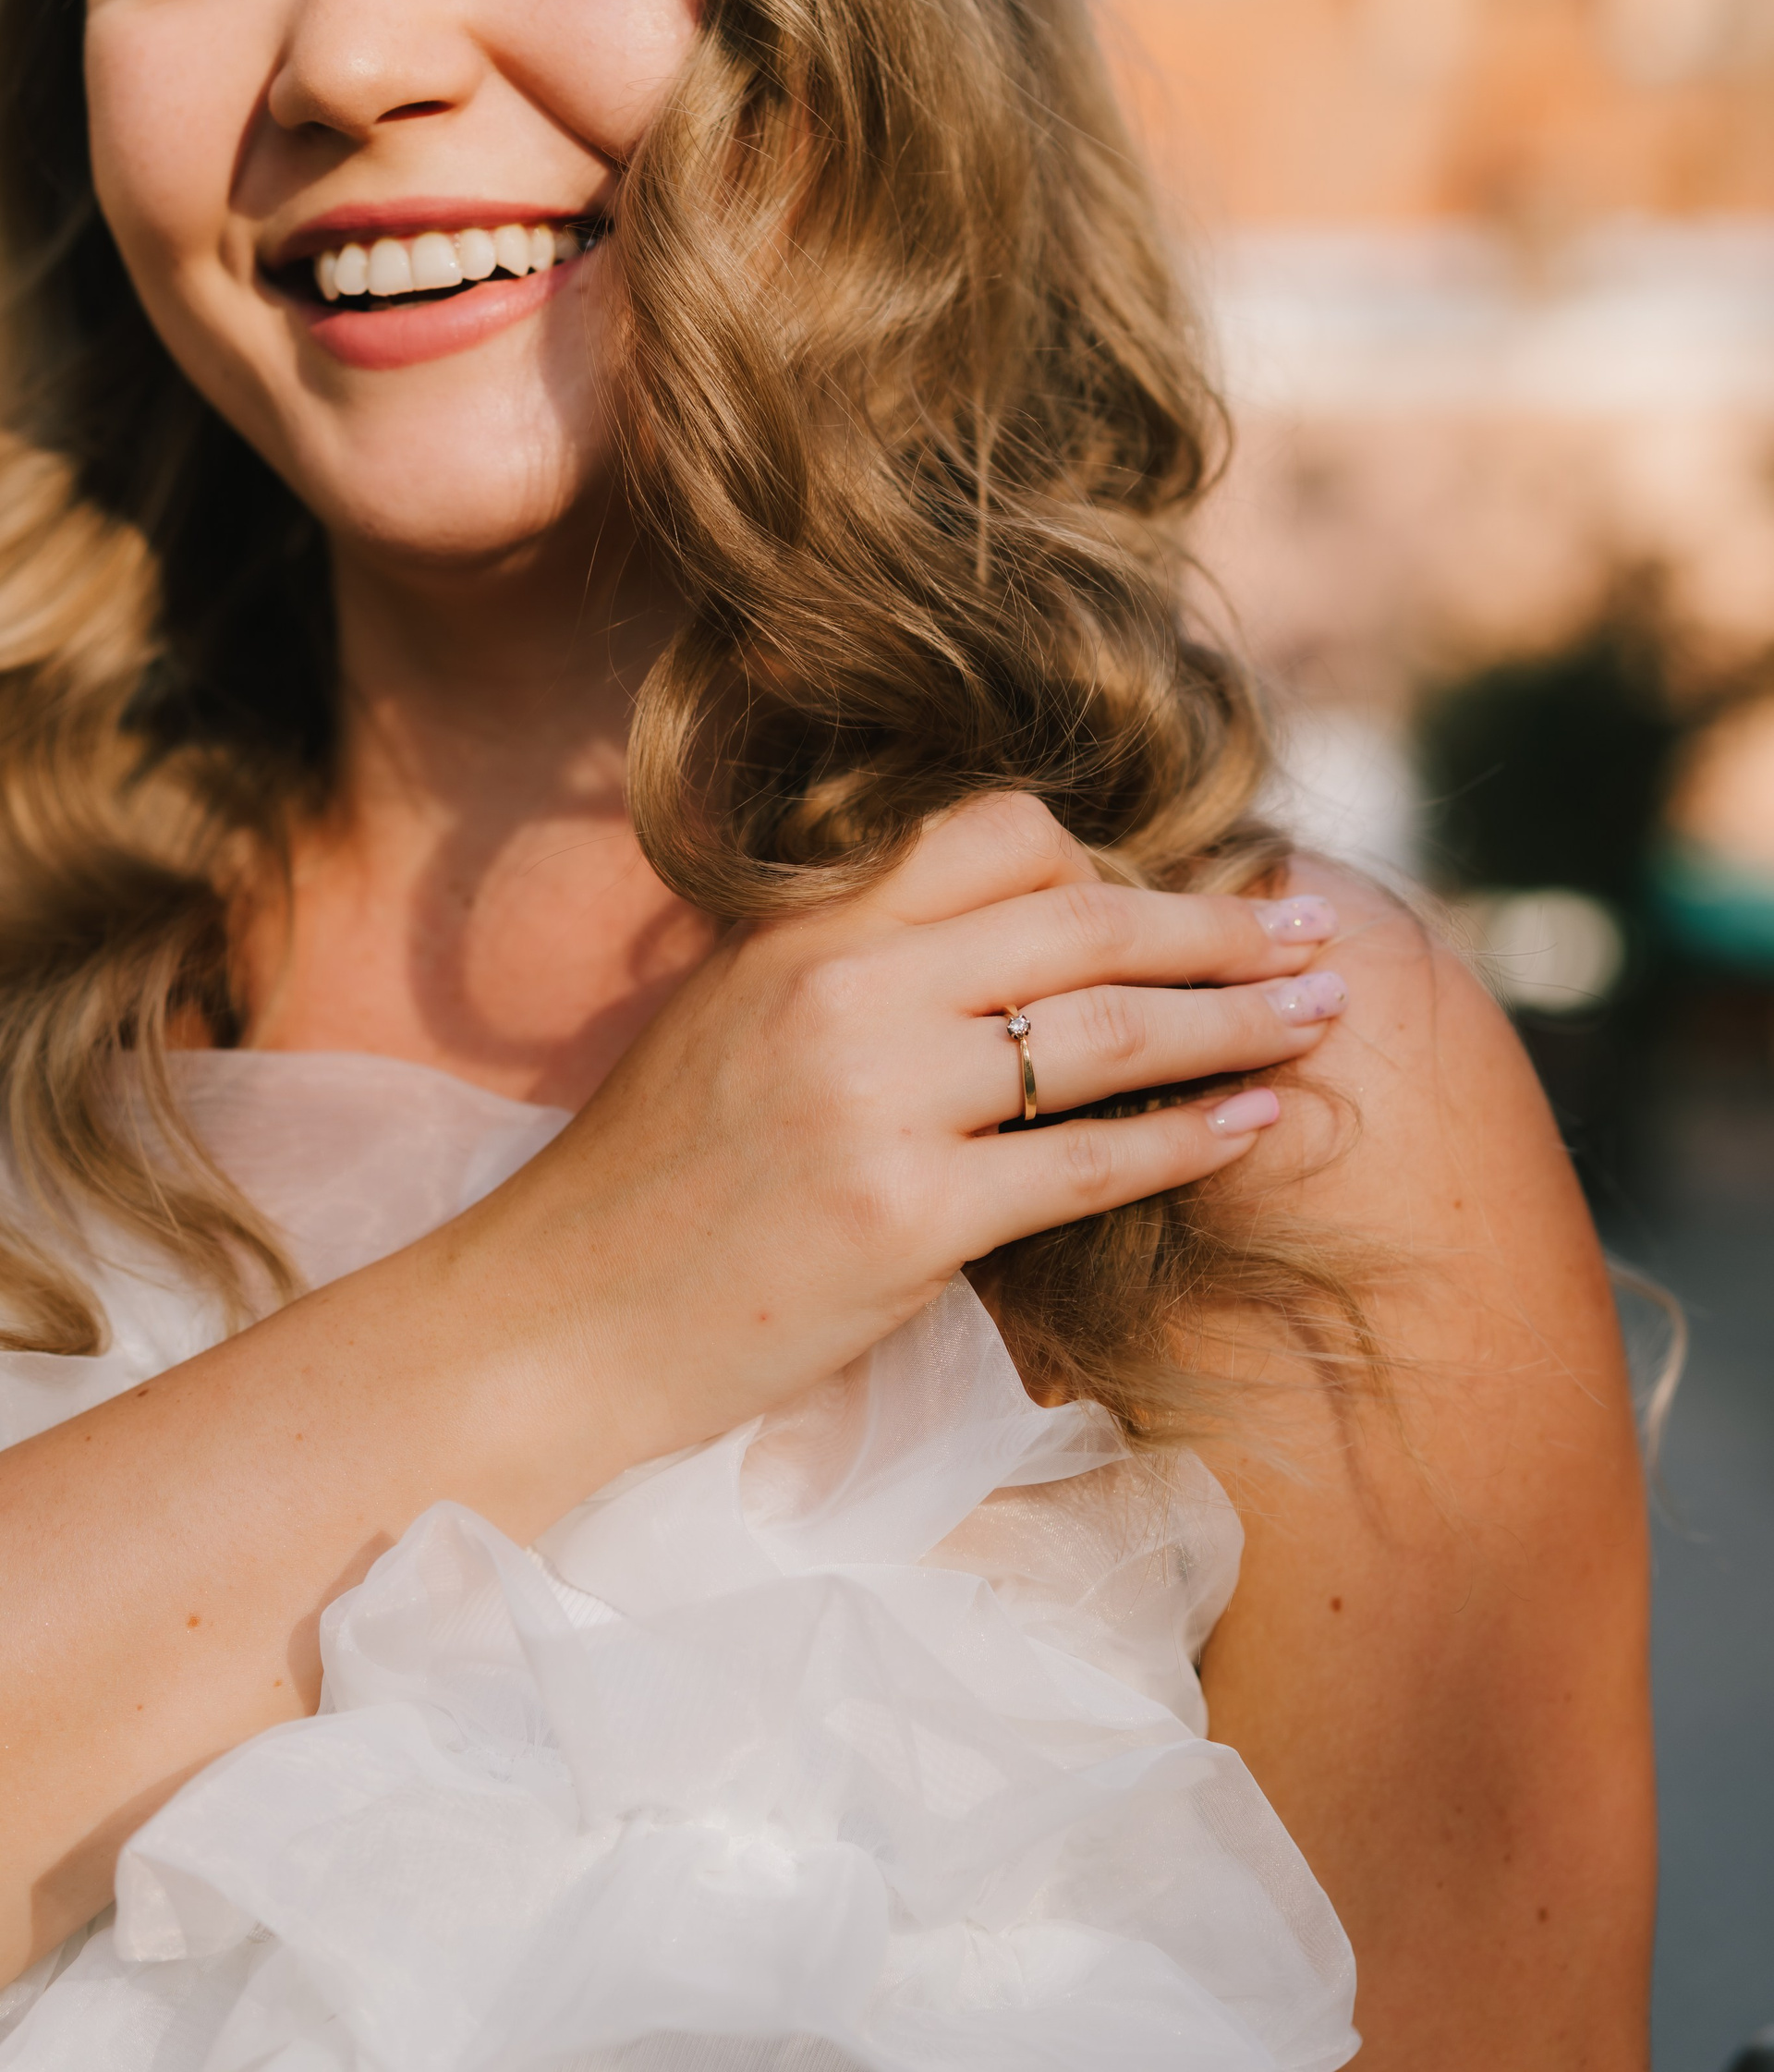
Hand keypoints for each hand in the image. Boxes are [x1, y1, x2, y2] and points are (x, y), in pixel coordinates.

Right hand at [506, 793, 1345, 1460]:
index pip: (996, 834)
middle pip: (1084, 921)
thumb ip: (857, 966)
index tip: (1183, 897)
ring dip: (1238, 1021)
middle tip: (1316, 933)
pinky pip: (1090, 1165)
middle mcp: (844, 989)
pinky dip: (1191, 1139)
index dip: (1109, 860)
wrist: (552, 1321)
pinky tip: (1257, 1123)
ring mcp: (876, 1102)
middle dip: (1221, 929)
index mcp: (803, 928)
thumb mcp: (732, 1020)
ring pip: (1107, 1034)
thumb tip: (1012, 947)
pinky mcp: (906, 1221)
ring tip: (1323, 1017)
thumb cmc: (648, 1184)